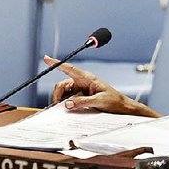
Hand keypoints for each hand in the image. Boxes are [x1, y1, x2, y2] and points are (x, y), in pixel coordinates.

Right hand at [43, 56, 160, 116]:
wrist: (122, 108)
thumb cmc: (114, 101)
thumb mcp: (99, 101)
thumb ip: (83, 102)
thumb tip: (67, 104)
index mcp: (87, 78)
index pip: (69, 68)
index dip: (57, 63)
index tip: (46, 58)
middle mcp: (82, 82)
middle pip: (62, 84)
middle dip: (57, 94)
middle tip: (56, 106)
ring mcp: (81, 90)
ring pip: (64, 93)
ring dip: (61, 100)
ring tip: (62, 109)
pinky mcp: (81, 97)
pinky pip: (68, 99)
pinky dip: (65, 104)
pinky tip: (67, 110)